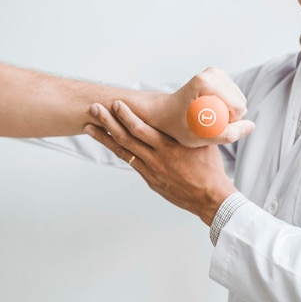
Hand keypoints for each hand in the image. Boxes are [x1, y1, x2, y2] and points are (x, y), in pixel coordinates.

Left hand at [85, 100, 237, 225]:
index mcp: (169, 147)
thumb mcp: (203, 141)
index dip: (126, 116)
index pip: (142, 129)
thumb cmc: (210, 168)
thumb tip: (186, 108)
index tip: (116, 104)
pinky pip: (131, 162)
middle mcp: (156, 158)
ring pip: (123, 151)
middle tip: (94, 109)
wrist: (211, 198)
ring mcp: (151, 171)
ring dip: (105, 137)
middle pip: (126, 138)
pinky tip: (108, 143)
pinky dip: (118, 151)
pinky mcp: (150, 180)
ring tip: (89, 126)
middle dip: (108, 122)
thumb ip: (189, 126)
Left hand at [147, 67, 254, 147]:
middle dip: (230, 118)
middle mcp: (212, 73)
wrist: (164, 111)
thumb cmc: (176, 126)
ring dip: (228, 113)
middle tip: (208, 124)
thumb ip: (227, 135)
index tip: (210, 128)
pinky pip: (235, 96)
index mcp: (205, 83)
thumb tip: (251, 126)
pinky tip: (211, 111)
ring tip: (208, 118)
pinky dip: (227, 106)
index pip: (237, 107)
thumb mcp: (199, 137)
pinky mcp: (218, 74)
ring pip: (239, 99)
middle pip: (240, 102)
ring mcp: (216, 71)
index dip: (230, 123)